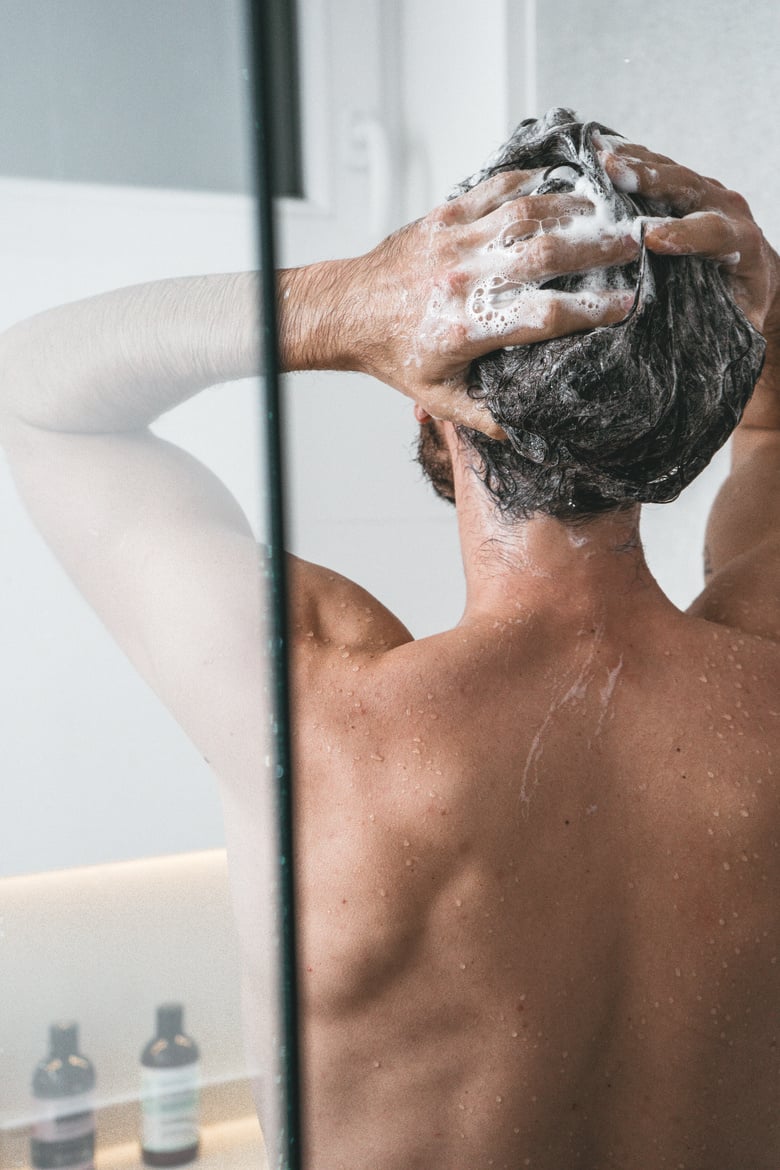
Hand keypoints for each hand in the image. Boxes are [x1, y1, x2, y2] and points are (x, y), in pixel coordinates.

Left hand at [327, 172, 638, 436]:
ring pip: (526, 215)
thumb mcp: (440, 396)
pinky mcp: (444, 216)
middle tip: (637, 243)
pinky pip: (496, 190)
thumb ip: (487, 415)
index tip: (627, 305)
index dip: (590, 310)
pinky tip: (564, 182)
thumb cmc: (395, 355)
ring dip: (574, 209)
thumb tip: (532, 431)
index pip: (544, 315)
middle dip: (598, 248)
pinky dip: (534, 182)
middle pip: (545, 256)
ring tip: (611, 211)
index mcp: (467, 328)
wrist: (348, 312)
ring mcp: (454, 242)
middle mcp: (463, 281)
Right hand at [597, 139, 779, 338]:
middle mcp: (726, 208)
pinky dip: (629, 159)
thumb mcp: (735, 322)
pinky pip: (657, 167)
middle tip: (614, 173)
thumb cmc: (739, 306)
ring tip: (596, 155)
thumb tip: (681, 342)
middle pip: (689, 187)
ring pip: (670, 172)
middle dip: (651, 180)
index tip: (651, 238)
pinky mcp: (685, 187)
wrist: (755, 278)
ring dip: (634, 162)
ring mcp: (705, 192)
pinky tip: (597, 150)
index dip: (684, 233)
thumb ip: (715, 322)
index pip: (714, 232)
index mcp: (742, 243)